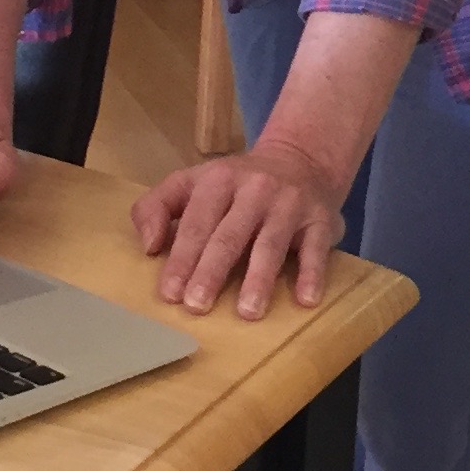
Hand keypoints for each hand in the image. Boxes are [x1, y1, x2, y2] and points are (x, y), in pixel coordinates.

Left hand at [132, 140, 347, 318]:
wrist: (301, 158)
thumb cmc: (236, 183)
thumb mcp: (191, 181)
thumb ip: (156, 207)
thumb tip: (149, 247)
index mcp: (218, 180)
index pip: (196, 224)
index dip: (182, 259)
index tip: (171, 293)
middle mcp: (255, 189)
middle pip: (229, 236)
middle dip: (212, 271)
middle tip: (197, 305)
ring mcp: (289, 204)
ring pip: (270, 244)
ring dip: (259, 278)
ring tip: (248, 312)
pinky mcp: (320, 219)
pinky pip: (316, 248)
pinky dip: (312, 273)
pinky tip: (305, 299)